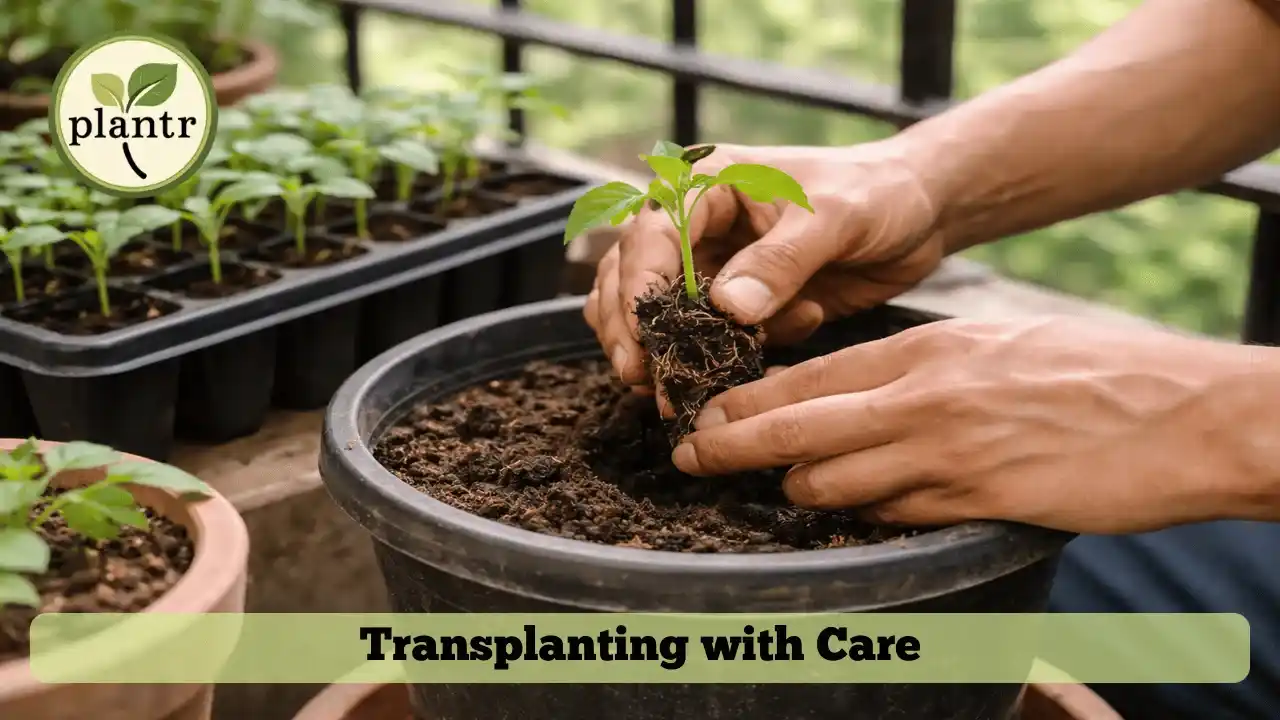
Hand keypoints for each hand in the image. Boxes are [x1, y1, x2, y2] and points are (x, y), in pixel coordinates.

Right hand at [584, 140, 942, 390]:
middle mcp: (698, 224)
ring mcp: (714, 266)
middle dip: (633, 330)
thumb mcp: (834, 217)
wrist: (919, 214)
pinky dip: (714, 358)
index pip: (650, 235)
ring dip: (661, 352)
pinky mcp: (738, 304)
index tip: (643, 337)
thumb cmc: (878, 192)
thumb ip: (780, 261)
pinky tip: (763, 353)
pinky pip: (703, 338)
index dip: (638, 287)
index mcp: (709, 184)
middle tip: (644, 380)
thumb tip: (727, 308)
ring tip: (673, 392)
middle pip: (632, 276)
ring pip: (655, 312)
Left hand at [669, 316, 1269, 533]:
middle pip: (792, 425)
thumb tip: (860, 393)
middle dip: (729, 444)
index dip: (746, 399)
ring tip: (783, 489)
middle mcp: (921, 399)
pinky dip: (865, 515)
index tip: (705, 414)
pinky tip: (860, 512)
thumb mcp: (994, 346)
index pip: (807, 375)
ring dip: (800, 487)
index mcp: (925, 352)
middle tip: (689, 457)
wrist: (1186, 413)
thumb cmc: (1094, 373)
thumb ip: (923, 371)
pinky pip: (890, 516)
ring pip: (830, 478)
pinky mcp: (975, 503)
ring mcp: (945, 454)